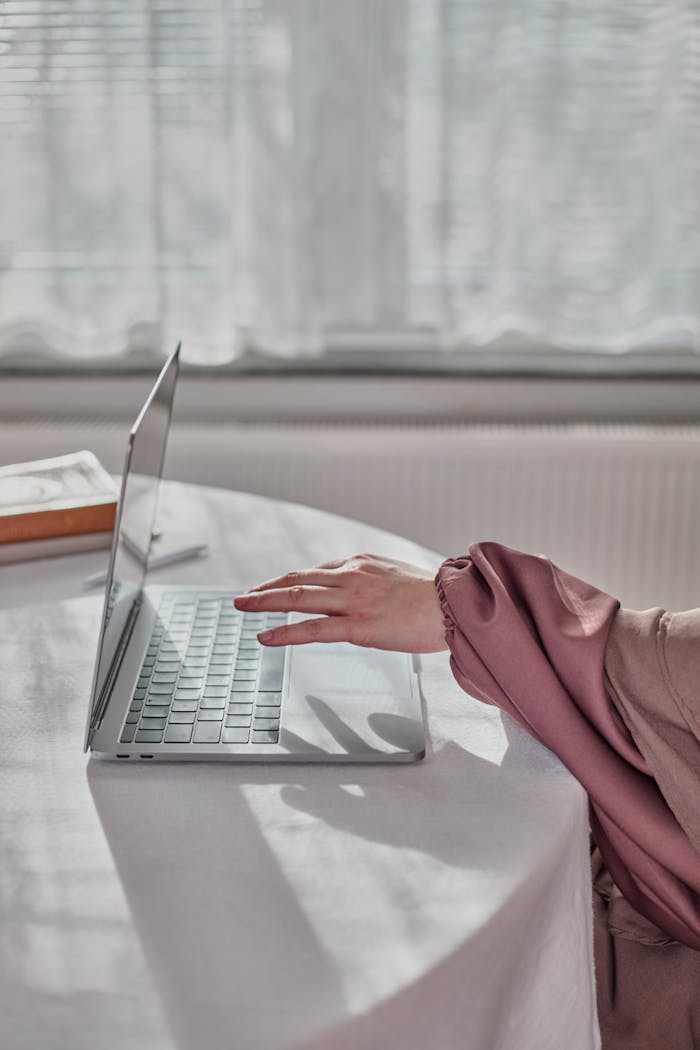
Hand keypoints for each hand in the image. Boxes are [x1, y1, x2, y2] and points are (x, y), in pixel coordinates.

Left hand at [234, 553, 448, 652]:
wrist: (456, 605)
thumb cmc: (436, 596)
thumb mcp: (399, 577)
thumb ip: (375, 581)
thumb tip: (365, 593)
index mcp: (362, 563)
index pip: (317, 571)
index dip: (291, 581)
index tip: (276, 589)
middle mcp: (351, 576)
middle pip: (297, 579)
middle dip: (266, 588)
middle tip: (244, 596)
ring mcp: (352, 600)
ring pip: (297, 597)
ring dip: (264, 601)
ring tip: (242, 608)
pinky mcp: (357, 626)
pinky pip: (311, 629)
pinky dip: (283, 632)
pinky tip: (265, 636)